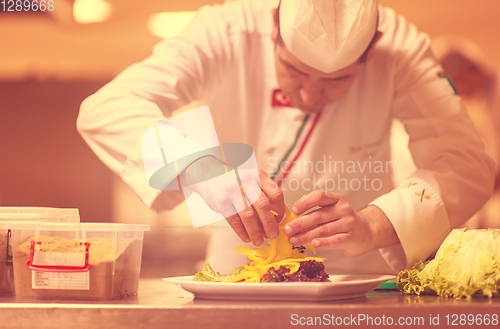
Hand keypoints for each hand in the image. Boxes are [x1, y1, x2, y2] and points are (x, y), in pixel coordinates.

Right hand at [181, 156, 284, 245]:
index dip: (280, 210)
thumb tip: (275, 219)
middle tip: (273, 235)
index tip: (279, 220)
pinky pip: (234, 221)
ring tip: (259, 241)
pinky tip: (246, 237)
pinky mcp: (222, 202)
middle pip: (263, 206)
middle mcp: (246, 182)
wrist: (208, 175)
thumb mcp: (251, 180)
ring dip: (255, 232)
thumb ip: (264, 194)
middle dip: (270, 224)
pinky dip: (242, 232)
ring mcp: (233, 192)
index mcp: (258, 176)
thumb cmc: (235, 180)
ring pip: (248, 216)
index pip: (275, 194)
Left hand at [283, 190, 399, 256]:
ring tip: (293, 240)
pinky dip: (323, 243)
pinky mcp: (351, 237)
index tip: (294, 210)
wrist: (367, 231)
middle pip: (318, 215)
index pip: (319, 196)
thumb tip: (293, 219)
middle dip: (299, 223)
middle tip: (287, 229)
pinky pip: (334, 240)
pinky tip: (313, 244)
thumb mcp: (332, 210)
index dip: (305, 202)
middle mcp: (343, 209)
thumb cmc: (343, 221)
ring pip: (323, 229)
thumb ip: (316, 212)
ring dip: (305, 235)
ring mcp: (348, 223)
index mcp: (336, 199)